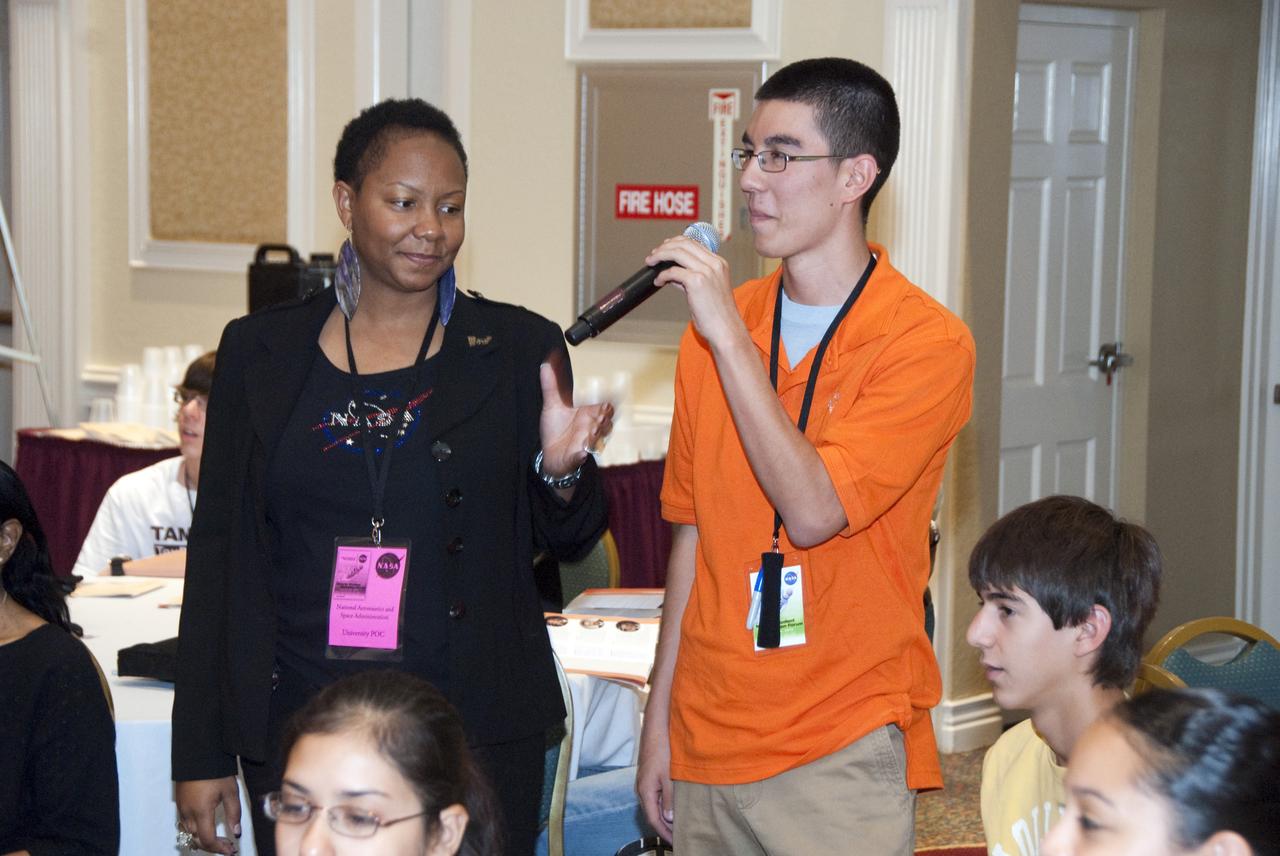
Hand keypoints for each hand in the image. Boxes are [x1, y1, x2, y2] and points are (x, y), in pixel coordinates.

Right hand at [176, 777, 240, 853]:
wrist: (199, 754)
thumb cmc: (216, 771)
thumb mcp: (230, 792)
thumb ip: (234, 814)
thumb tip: (236, 834)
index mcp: (201, 811)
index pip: (207, 839)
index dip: (219, 848)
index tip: (231, 850)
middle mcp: (188, 813)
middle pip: (197, 839)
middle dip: (212, 847)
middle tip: (228, 847)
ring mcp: (182, 808)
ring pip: (189, 833)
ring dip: (203, 840)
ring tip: (220, 840)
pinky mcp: (180, 803)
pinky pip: (185, 824)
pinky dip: (196, 831)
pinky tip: (207, 828)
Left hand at [538, 361, 613, 477]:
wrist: (551, 455)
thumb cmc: (556, 429)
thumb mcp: (552, 404)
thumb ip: (550, 384)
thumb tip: (546, 363)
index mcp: (588, 412)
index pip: (604, 404)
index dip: (608, 399)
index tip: (609, 394)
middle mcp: (591, 426)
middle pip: (607, 419)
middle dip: (606, 415)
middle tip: (602, 411)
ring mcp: (587, 441)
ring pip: (598, 437)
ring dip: (597, 433)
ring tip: (592, 430)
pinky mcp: (578, 455)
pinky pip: (582, 455)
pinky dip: (581, 454)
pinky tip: (580, 452)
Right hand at [636, 720, 674, 839]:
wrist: (655, 730)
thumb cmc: (662, 751)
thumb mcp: (669, 777)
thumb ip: (669, 799)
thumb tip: (668, 818)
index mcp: (645, 791)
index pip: (654, 820)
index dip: (664, 833)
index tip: (675, 842)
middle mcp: (641, 790)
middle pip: (652, 815)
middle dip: (664, 828)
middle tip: (678, 837)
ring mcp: (643, 784)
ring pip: (653, 807)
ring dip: (664, 818)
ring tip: (677, 826)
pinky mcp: (647, 778)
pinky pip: (654, 798)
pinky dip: (662, 807)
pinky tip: (672, 808)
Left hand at [646, 236, 742, 349]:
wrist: (726, 329)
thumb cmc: (718, 315)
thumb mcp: (709, 290)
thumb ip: (693, 278)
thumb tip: (674, 274)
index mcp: (719, 263)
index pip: (694, 243)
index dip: (676, 242)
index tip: (664, 247)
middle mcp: (714, 264)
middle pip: (684, 243)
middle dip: (665, 247)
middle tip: (653, 256)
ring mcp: (706, 271)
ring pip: (677, 252)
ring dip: (660, 256)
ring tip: (651, 263)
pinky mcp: (696, 282)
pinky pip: (672, 271)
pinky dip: (662, 275)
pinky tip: (658, 282)